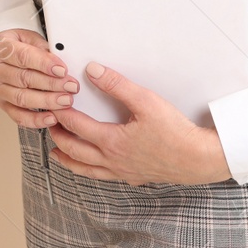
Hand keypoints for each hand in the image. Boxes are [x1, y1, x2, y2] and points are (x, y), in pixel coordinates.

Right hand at [0, 28, 79, 128]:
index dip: (44, 64)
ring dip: (47, 101)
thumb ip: (43, 48)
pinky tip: (51, 117)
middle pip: (24, 79)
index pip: (23, 56)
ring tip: (65, 100)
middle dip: (51, 84)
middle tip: (70, 86)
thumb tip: (59, 62)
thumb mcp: (28, 37)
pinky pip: (18, 116)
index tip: (62, 70)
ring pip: (22, 98)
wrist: (1, 56)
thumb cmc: (16, 46)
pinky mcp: (2, 104)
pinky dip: (36, 119)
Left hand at [47, 61, 231, 185]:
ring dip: (67, 159)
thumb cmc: (176, 133)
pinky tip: (91, 165)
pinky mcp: (132, 176)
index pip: (76, 126)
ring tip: (56, 152)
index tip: (52, 103)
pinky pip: (102, 176)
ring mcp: (121, 172)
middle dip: (57, 136)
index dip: (60, 114)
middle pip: (73, 150)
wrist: (198, 159)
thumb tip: (94, 71)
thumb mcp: (146, 101)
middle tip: (48, 124)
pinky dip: (88, 170)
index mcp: (112, 142)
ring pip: (84, 170)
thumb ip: (118, 85)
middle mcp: (112, 160)